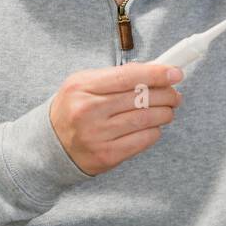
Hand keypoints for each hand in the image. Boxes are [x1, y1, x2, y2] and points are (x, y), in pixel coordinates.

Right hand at [48, 62, 182, 174]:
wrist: (50, 145)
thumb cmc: (74, 109)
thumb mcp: (84, 84)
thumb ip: (117, 76)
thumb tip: (154, 70)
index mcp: (82, 87)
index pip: (128, 77)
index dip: (157, 74)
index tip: (176, 73)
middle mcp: (88, 111)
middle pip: (141, 98)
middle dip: (166, 94)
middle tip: (175, 94)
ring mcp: (97, 135)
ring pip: (146, 119)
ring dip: (165, 113)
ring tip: (168, 110)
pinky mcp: (107, 155)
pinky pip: (143, 140)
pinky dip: (155, 131)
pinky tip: (154, 126)